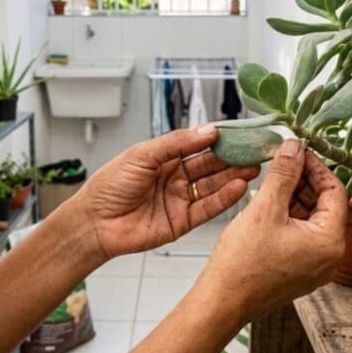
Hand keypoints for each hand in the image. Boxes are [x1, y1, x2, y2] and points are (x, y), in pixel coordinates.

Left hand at [71, 125, 260, 258]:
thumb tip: (209, 130)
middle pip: (210, 165)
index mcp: (165, 158)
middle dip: (233, 157)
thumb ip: (177, 143)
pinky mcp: (182, 222)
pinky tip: (239, 187)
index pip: (199, 144)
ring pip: (213, 186)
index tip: (242, 132)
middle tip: (256, 150)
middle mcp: (175, 177)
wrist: (95, 222)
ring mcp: (180, 200)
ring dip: (234, 176)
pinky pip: (208, 208)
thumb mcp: (142, 155)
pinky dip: (224, 198)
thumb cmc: (110, 185)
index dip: (220, 139)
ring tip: (254, 167)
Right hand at [196, 139, 347, 321]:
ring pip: (311, 220)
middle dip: (303, 181)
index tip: (298, 153)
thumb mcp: (264, 208)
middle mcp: (328, 257)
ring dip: (294, 197)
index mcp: (329, 242)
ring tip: (271, 182)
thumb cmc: (242, 263)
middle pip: (324, 205)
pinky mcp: (298, 271)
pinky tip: (267, 204)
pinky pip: (301, 235)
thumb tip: (294, 146)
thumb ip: (283, 174)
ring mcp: (314, 266)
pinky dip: (288, 216)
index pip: (335, 192)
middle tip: (282, 163)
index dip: (316, 167)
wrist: (222, 301)